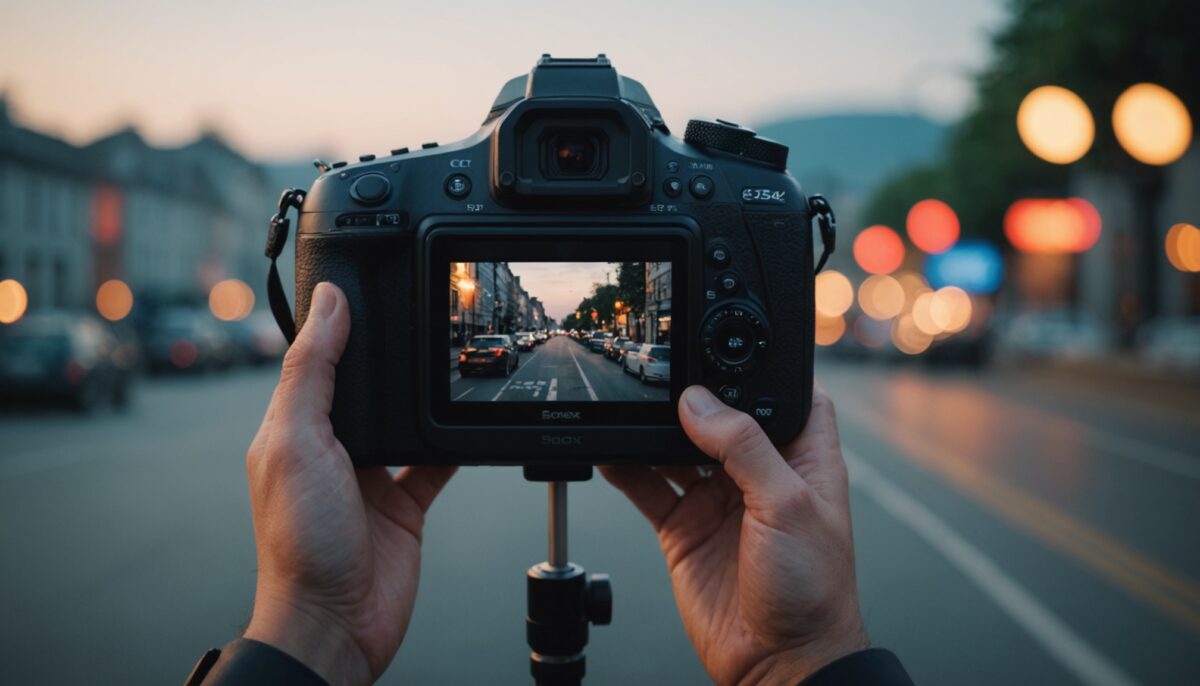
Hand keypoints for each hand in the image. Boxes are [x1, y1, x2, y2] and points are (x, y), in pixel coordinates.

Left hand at [243, 282, 455, 684]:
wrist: (337, 623)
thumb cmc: (301, 543)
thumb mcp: (296, 442)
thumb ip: (311, 372)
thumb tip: (329, 303)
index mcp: (296, 428)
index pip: (318, 361)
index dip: (338, 326)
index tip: (367, 286)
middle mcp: (334, 447)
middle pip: (368, 386)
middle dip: (389, 357)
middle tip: (419, 317)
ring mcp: (372, 474)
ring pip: (406, 417)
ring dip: (424, 397)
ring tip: (445, 360)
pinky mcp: (407, 501)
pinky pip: (437, 459)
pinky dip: (455, 441)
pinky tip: (469, 419)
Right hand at [601, 385, 865, 685]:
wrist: (780, 663)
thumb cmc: (814, 591)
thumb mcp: (787, 505)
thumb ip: (743, 448)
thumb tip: (699, 404)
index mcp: (800, 458)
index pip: (779, 395)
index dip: (756, 372)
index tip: (720, 353)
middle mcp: (758, 475)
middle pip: (719, 418)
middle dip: (692, 400)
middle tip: (664, 381)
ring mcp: (718, 500)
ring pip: (677, 449)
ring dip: (655, 431)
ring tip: (633, 410)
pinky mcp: (685, 528)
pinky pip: (648, 487)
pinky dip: (627, 468)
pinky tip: (611, 451)